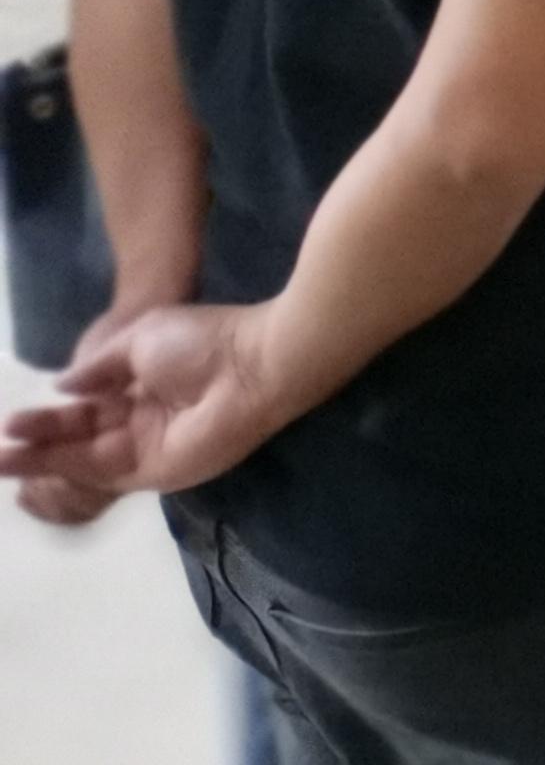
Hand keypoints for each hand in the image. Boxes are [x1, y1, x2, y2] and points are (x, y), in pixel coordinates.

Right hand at [5, 304, 296, 516]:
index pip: (88, 408)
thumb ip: (100, 368)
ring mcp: (147, 449)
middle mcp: (142, 421)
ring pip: (82, 459)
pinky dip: (63, 470)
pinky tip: (30, 464)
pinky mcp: (153, 471)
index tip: (11, 419)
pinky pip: (100, 474)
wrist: (252, 362)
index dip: (51, 416)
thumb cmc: (205, 341)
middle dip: (36, 442)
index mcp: (143, 387)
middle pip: (79, 437)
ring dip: (39, 460)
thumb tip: (61, 384)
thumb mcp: (140, 340)